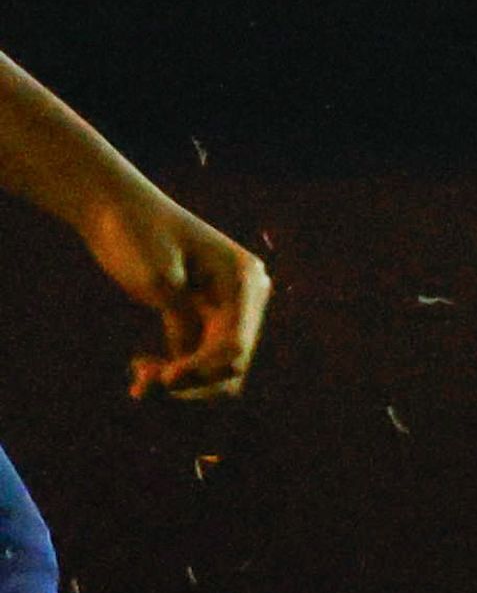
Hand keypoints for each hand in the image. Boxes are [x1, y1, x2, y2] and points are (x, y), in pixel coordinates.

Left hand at [81, 186, 269, 400]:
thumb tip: (194, 368)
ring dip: (182, 381)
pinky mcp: (203, 314)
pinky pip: (199, 355)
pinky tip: (140, 367)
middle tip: (143, 385)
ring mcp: (227, 307)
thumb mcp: (159, 280)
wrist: (115, 208)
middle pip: (231, 363)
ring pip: (217, 366)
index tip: (161, 379)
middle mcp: (246, 296)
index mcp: (244, 280)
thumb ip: (182, 322)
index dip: (201, 370)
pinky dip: (174, 369)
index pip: (235, 345)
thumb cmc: (137, 235)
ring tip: (139, 378)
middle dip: (191, 381)